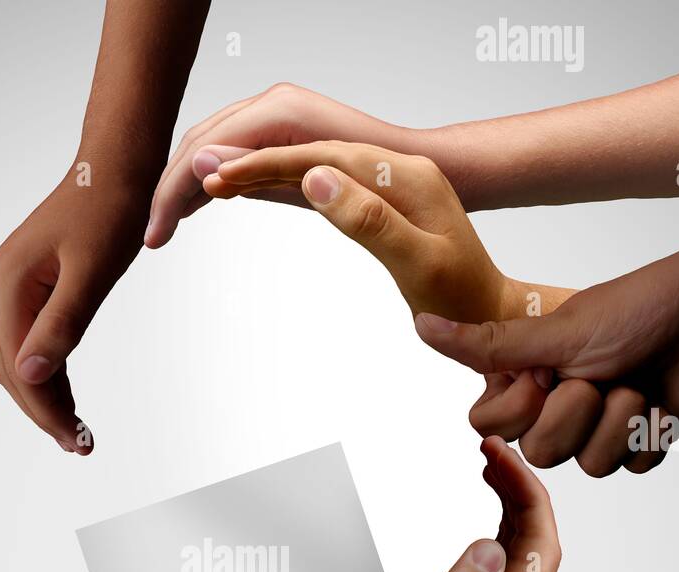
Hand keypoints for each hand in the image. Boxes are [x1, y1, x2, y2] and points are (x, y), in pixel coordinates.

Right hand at [0, 174, 148, 453]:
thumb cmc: (109, 211)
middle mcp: (0, 285)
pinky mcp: (29, 285)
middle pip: (11, 368)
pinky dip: (47, 371)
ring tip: (76, 431)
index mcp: (8, 283)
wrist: (116, 166)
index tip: (77, 441)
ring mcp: (11, 285)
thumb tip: (30, 376)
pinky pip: (29, 339)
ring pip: (17, 358)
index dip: (46, 410)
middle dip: (43, 411)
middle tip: (80, 445)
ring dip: (44, 396)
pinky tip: (65, 395)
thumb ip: (60, 326)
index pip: (19, 366)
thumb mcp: (92, 274)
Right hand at [143, 83, 419, 248]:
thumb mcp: (356, 207)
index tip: (155, 234)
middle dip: (171, 188)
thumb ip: (279, 183)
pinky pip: (236, 155)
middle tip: (150, 237)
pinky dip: (211, 181)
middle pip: (204, 141)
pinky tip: (197, 206)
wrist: (446, 186)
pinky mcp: (289, 138)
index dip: (176, 193)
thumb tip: (211, 170)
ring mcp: (284, 119)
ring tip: (163, 229)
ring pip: (214, 147)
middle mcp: (282, 107)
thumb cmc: (410, 202)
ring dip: (185, 186)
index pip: (212, 149)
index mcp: (292, 117)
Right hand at [202, 141, 534, 323]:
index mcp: (398, 175)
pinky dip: (268, 186)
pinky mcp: (370, 203)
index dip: (256, 166)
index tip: (209, 181)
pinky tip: (243, 192)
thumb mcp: (422, 264)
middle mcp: (385, 168)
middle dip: (236, 164)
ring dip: (244, 173)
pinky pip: (308, 184)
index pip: (310, 157)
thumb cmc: (465, 301)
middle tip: (183, 190)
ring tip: (195, 192)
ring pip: (295, 163)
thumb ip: (369, 219)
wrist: (495, 316)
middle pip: (295, 148)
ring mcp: (376, 183)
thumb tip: (315, 179)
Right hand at [304, 437, 559, 571]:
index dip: (527, 494)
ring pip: (521, 555)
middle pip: (537, 548)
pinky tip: (484, 512)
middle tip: (491, 448)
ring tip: (489, 466)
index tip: (498, 455)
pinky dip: (498, 530)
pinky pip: (501, 569)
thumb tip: (493, 548)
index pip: (538, 549)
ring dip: (513, 507)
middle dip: (523, 491)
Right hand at [415, 244, 678, 476]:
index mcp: (530, 373)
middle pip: (540, 453)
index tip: (547, 376)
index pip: (490, 425)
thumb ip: (487, 345)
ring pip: (587, 467)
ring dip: (619, 424)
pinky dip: (651, 434)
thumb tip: (420, 323)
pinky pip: (632, 467)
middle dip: (575, 416)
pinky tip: (666, 402)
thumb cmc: (643, 307)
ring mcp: (600, 423)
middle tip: (601, 376)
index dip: (519, 411)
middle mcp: (558, 400)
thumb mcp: (557, 333)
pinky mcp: (641, 440)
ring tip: (640, 385)